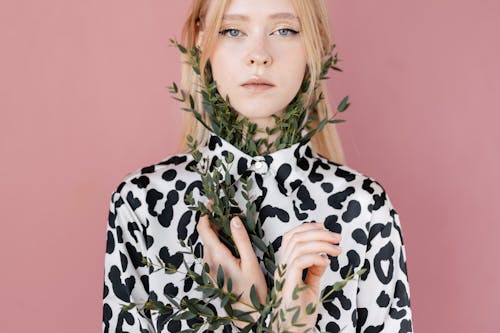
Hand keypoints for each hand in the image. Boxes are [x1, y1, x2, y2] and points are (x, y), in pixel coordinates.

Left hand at [196, 202, 267, 328]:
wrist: (246, 314)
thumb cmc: (252, 289)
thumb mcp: (251, 261)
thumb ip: (241, 239)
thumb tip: (234, 219)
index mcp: (217, 256)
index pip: (203, 229)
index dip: (205, 214)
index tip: (212, 204)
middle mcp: (208, 261)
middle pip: (205, 234)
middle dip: (214, 221)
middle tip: (227, 213)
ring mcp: (208, 268)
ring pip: (207, 243)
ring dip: (216, 232)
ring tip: (232, 227)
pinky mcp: (211, 273)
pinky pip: (210, 252)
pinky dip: (217, 242)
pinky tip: (230, 243)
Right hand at [273, 222, 341, 332]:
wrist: (292, 332)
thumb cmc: (300, 312)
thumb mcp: (310, 287)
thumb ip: (314, 270)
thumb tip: (324, 256)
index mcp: (285, 265)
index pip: (290, 237)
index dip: (307, 227)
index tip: (325, 227)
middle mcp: (281, 267)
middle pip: (295, 237)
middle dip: (318, 233)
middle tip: (338, 238)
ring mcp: (283, 275)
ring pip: (298, 246)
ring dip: (321, 243)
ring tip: (337, 250)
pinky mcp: (288, 284)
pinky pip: (299, 262)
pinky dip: (315, 257)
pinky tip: (327, 262)